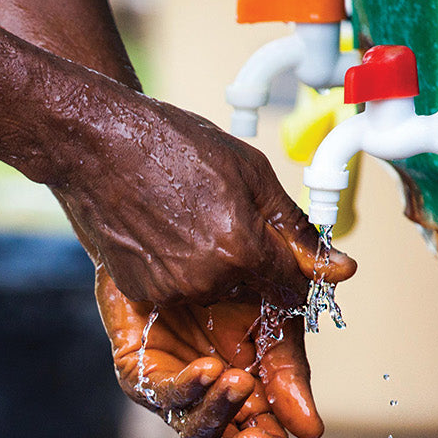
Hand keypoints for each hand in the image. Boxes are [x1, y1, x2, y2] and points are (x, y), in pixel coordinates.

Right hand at [53, 92, 353, 307]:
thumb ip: (294, 227)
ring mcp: (170, 289)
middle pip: (251, 291)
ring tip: (187, 219)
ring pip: (213, 293)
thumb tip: (339, 267)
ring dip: (212, 268)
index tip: (283, 257)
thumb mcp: (250, 171)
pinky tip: (163, 232)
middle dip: (247, 264)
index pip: (291, 285)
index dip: (290, 268)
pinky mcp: (140, 291)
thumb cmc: (173, 145)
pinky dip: (177, 270)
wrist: (99, 144)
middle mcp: (208, 279)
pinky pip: (176, 291)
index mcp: (242, 249)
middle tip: (219, 219)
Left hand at [95, 265, 335, 437]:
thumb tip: (320, 395)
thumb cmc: (228, 275)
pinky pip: (164, 393)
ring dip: (222, 411)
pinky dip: (189, 386)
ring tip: (241, 383)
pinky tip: (210, 369)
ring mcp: (176, 390)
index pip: (267, 433)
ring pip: (196, 429)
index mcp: (252, 391)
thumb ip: (294, 351)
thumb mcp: (274, 310)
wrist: (167, 237)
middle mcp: (212, 399)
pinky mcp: (140, 374)